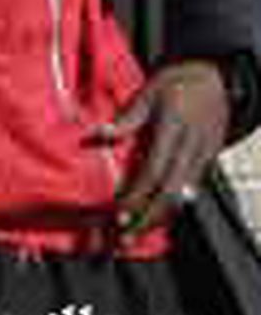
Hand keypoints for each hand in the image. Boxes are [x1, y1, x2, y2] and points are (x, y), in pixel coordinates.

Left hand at [95, 60, 228, 236]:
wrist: (215, 77)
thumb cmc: (177, 82)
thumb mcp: (148, 92)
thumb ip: (127, 118)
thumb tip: (99, 134)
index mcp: (173, 131)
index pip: (154, 173)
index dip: (137, 196)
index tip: (118, 213)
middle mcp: (191, 150)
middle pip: (170, 194)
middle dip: (147, 219)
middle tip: (125, 237)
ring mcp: (203, 157)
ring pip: (183, 197)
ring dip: (159, 218)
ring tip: (137, 233)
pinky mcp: (209, 161)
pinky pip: (191, 190)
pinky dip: (174, 206)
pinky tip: (158, 217)